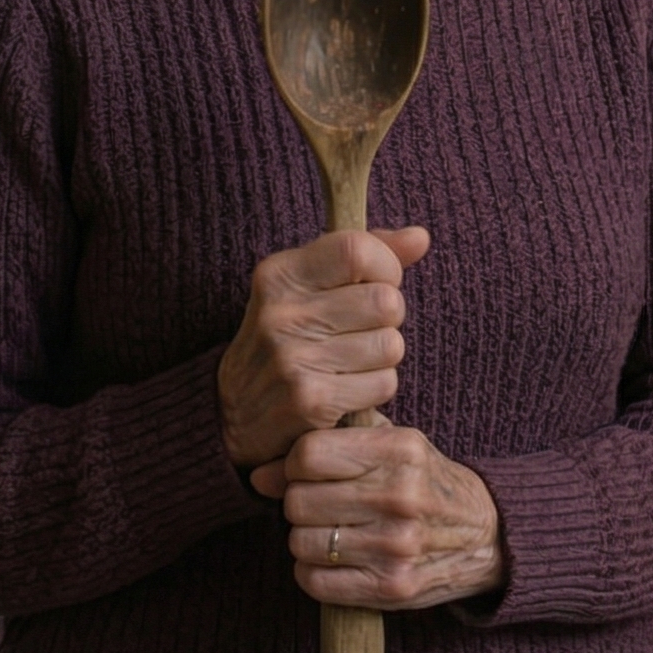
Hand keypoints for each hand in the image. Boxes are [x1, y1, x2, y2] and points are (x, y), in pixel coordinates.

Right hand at [217, 226, 429, 472]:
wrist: (231, 416)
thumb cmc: (288, 337)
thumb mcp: (309, 286)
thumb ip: (366, 254)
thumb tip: (421, 237)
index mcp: (279, 275)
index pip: (358, 249)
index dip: (384, 266)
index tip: (374, 283)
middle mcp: (280, 314)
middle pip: (386, 301)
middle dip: (387, 319)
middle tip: (360, 332)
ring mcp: (292, 359)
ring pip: (391, 345)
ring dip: (382, 358)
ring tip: (349, 363)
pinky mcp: (310, 402)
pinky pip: (383, 383)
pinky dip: (374, 389)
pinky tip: (345, 391)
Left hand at [252, 423, 508, 608]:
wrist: (485, 535)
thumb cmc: (426, 482)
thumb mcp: (398, 442)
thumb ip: (335, 443)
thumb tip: (260, 473)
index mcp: (401, 450)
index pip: (309, 453)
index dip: (295, 463)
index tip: (307, 471)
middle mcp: (400, 495)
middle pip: (299, 500)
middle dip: (298, 502)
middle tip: (318, 504)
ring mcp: (397, 545)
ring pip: (301, 542)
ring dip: (306, 538)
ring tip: (331, 530)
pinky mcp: (392, 588)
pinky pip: (314, 582)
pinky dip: (314, 572)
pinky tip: (337, 558)